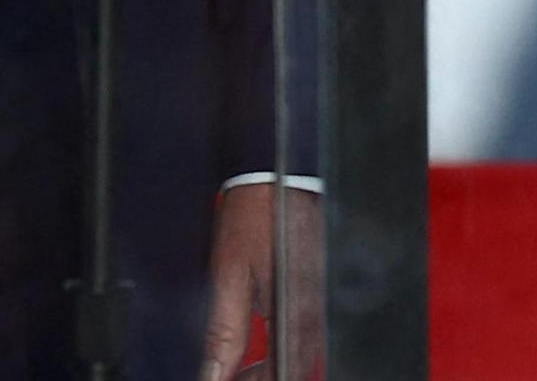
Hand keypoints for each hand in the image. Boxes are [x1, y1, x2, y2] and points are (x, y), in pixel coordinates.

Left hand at [202, 181, 322, 380]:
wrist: (280, 176)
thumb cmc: (256, 216)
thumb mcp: (228, 276)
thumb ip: (224, 332)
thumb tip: (213, 375)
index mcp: (295, 311)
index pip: (280, 374)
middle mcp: (316, 310)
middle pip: (293, 368)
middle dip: (262, 377)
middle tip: (229, 374)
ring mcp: (323, 301)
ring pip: (299, 354)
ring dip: (271, 365)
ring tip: (238, 364)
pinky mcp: (323, 290)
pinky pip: (305, 333)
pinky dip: (281, 345)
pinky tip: (259, 343)